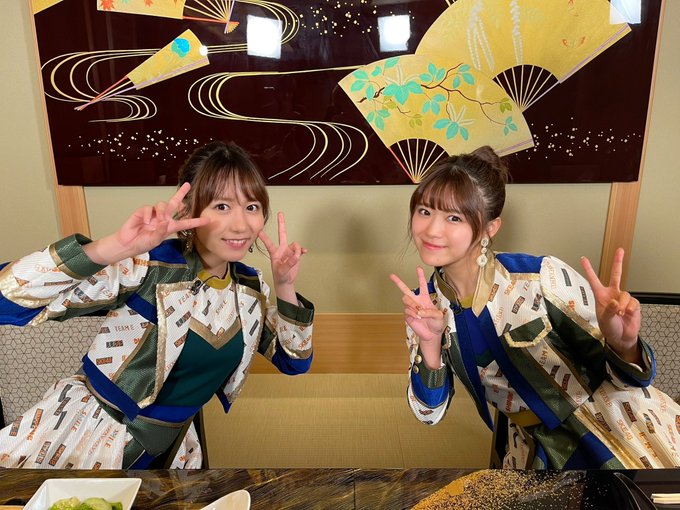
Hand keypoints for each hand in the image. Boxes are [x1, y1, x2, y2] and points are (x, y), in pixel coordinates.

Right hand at [85, 183, 208, 263]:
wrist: (127, 243)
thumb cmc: (142, 244)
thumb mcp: (154, 241)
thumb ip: (161, 232)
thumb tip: (165, 221)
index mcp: (169, 227)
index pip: (185, 223)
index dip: (196, 221)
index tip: (207, 220)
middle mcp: (163, 219)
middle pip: (174, 204)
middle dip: (180, 194)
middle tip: (187, 185)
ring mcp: (153, 214)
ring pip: (162, 204)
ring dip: (161, 211)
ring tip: (158, 220)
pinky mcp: (143, 212)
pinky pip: (148, 208)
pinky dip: (148, 214)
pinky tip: (146, 222)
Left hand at [258, 212, 306, 301]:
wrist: (285, 281)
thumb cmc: (280, 276)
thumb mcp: (281, 272)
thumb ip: (288, 264)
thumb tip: (295, 256)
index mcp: (275, 253)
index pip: (269, 244)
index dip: (264, 238)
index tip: (259, 231)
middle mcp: (282, 249)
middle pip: (282, 234)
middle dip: (282, 224)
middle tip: (280, 214)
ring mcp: (289, 251)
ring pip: (295, 245)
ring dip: (297, 251)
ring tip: (296, 259)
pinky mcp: (296, 254)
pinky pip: (300, 250)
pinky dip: (302, 250)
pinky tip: (304, 252)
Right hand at [390, 267, 445, 368]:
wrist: (431, 334)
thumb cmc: (436, 323)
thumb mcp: (438, 316)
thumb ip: (430, 311)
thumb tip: (419, 310)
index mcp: (424, 298)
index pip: (422, 285)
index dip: (420, 276)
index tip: (418, 268)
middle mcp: (416, 301)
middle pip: (404, 289)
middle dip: (398, 282)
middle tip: (391, 275)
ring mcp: (410, 308)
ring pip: (406, 300)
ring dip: (412, 304)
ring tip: (418, 311)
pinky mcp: (407, 316)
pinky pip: (407, 311)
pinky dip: (413, 313)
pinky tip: (418, 317)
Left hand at [580, 248, 641, 363]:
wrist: (621, 337)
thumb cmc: (609, 328)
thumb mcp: (604, 319)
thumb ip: (609, 310)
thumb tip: (615, 301)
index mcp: (601, 296)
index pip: (593, 280)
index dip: (588, 269)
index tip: (582, 258)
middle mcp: (612, 294)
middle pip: (616, 275)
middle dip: (618, 262)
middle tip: (620, 250)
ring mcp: (623, 298)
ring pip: (625, 295)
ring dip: (623, 306)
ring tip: (620, 315)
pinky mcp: (633, 304)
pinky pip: (633, 302)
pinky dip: (630, 309)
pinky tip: (627, 315)